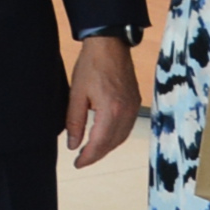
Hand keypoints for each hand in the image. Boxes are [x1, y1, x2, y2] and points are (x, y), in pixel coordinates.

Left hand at [63, 37, 140, 167]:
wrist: (110, 45)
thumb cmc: (92, 66)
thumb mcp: (76, 94)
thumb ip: (74, 122)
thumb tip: (73, 145)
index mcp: (111, 110)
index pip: (99, 143)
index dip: (88, 157)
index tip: (77, 164)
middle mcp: (126, 111)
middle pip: (112, 143)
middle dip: (97, 154)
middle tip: (81, 159)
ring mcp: (134, 107)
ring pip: (121, 137)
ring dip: (107, 147)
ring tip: (91, 150)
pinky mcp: (136, 102)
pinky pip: (127, 126)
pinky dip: (116, 136)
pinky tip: (105, 136)